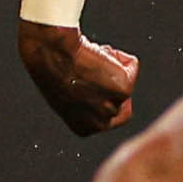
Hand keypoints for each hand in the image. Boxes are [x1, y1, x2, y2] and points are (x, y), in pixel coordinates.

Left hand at [18, 22, 138, 134]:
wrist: (52, 54)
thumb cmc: (51, 68)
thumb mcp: (66, 92)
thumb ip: (83, 99)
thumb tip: (97, 89)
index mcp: (83, 128)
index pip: (108, 117)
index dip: (104, 95)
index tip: (94, 82)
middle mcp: (100, 123)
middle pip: (121, 100)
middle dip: (112, 82)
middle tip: (97, 66)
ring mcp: (114, 106)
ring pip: (126, 81)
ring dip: (113, 66)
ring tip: (91, 59)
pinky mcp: (124, 88)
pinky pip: (131, 65)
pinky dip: (118, 54)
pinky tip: (97, 53)